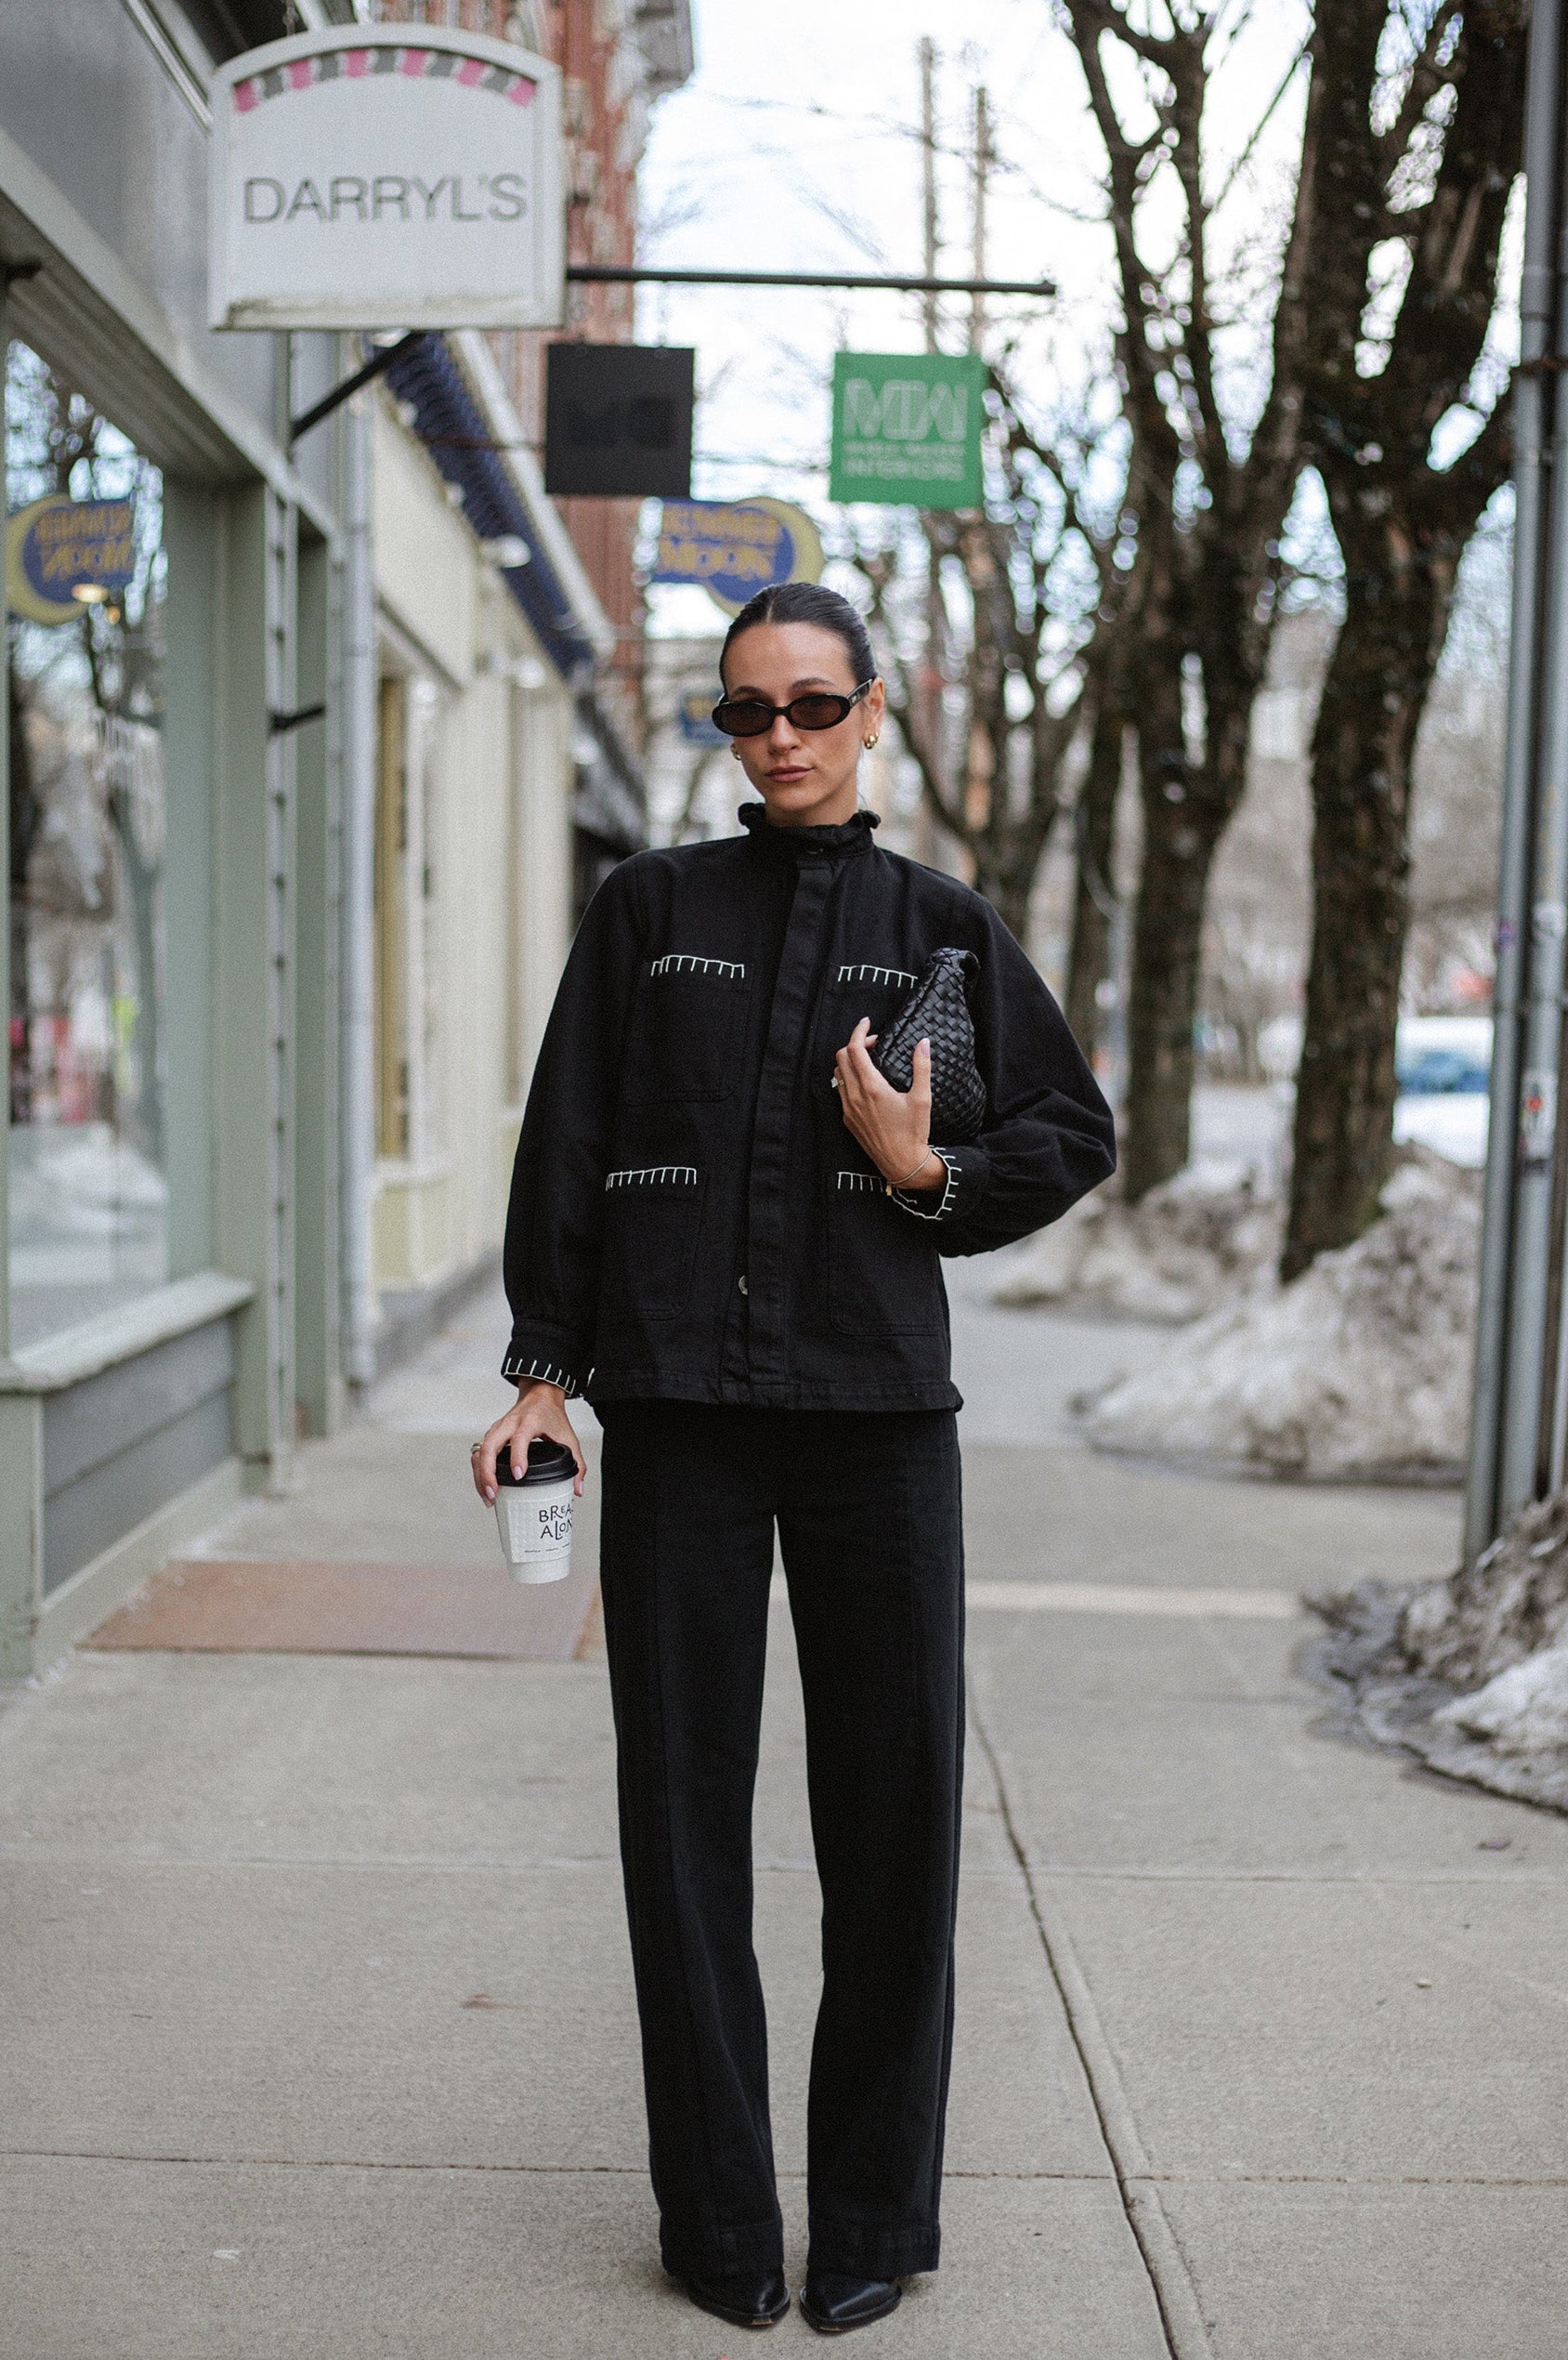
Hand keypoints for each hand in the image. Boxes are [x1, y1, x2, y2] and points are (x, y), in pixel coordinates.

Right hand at [472, 1380, 585, 1504]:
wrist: (539, 1395)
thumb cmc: (551, 1415)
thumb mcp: (568, 1437)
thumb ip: (577, 1463)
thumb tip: (577, 1489)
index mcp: (530, 1421)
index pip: (520, 1438)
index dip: (518, 1457)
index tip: (518, 1475)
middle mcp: (509, 1424)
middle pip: (489, 1446)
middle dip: (487, 1472)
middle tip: (494, 1493)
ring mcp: (497, 1429)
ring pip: (480, 1451)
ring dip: (480, 1475)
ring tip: (489, 1496)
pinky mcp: (492, 1435)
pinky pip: (479, 1453)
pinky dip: (479, 1471)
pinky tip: (485, 1487)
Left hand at [833, 1019, 942, 1189]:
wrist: (902, 1164)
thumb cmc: (914, 1132)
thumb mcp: (922, 1098)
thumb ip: (922, 1067)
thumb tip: (923, 1042)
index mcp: (871, 1087)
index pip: (854, 1049)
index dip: (859, 1031)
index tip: (868, 1023)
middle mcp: (855, 1096)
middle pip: (841, 1058)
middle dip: (855, 1044)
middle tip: (875, 1044)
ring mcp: (848, 1108)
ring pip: (838, 1074)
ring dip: (850, 1061)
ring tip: (870, 1060)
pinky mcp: (848, 1119)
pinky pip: (841, 1091)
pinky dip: (849, 1078)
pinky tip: (866, 1082)